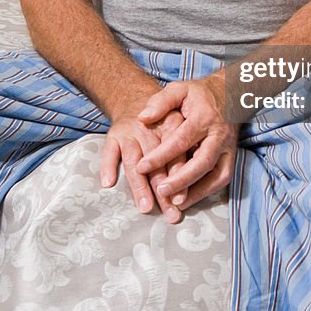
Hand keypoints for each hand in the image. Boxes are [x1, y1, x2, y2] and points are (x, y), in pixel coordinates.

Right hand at [100, 104, 190, 222]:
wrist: (136, 97)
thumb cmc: (164, 117)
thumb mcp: (181, 120)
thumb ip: (189, 146)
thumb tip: (203, 174)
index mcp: (172, 124)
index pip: (178, 153)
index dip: (179, 177)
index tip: (182, 199)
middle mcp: (151, 129)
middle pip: (157, 164)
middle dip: (164, 190)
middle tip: (171, 213)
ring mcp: (131, 132)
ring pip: (134, 161)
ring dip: (139, 186)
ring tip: (146, 207)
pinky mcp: (114, 135)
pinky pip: (109, 151)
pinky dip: (107, 166)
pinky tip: (108, 183)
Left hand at [136, 73, 238, 211]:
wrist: (230, 93)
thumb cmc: (200, 94)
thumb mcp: (180, 89)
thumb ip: (160, 101)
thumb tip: (143, 118)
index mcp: (204, 116)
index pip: (180, 140)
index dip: (160, 155)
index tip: (141, 166)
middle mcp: (219, 134)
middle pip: (202, 162)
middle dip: (181, 180)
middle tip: (161, 191)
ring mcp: (228, 147)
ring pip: (217, 176)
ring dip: (197, 192)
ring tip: (175, 202)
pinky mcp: (232, 157)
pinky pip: (222, 180)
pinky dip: (206, 192)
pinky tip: (188, 199)